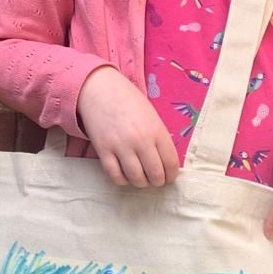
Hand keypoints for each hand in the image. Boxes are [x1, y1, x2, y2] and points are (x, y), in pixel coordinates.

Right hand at [76, 66, 179, 188]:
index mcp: (156, 130)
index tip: (169, 177)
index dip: (172, 175)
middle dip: (157, 182)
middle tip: (155, 180)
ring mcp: (121, 146)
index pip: (171, 162)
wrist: (100, 89)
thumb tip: (166, 163)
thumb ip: (159, 138)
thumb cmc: (129, 102)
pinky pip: (115, 176)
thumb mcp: (152, 116)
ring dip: (141, 183)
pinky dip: (122, 180)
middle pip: (155, 174)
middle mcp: (140, 140)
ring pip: (136, 178)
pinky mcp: (103, 150)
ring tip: (141, 178)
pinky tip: (124, 175)